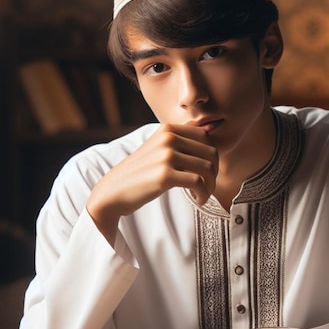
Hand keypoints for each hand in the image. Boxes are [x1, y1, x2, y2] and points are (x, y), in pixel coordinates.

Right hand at [87, 123, 217, 243]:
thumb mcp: (159, 150)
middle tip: (208, 187)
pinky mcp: (164, 175)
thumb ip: (180, 144)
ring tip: (203, 195)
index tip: (207, 173)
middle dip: (215, 173)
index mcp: (168, 129)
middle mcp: (168, 137)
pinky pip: (198, 182)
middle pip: (211, 153)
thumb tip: (212, 145)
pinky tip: (198, 200)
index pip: (206, 138)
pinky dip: (203, 193)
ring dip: (211, 186)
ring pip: (208, 168)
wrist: (113, 191)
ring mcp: (166, 155)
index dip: (213, 157)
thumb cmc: (140, 174)